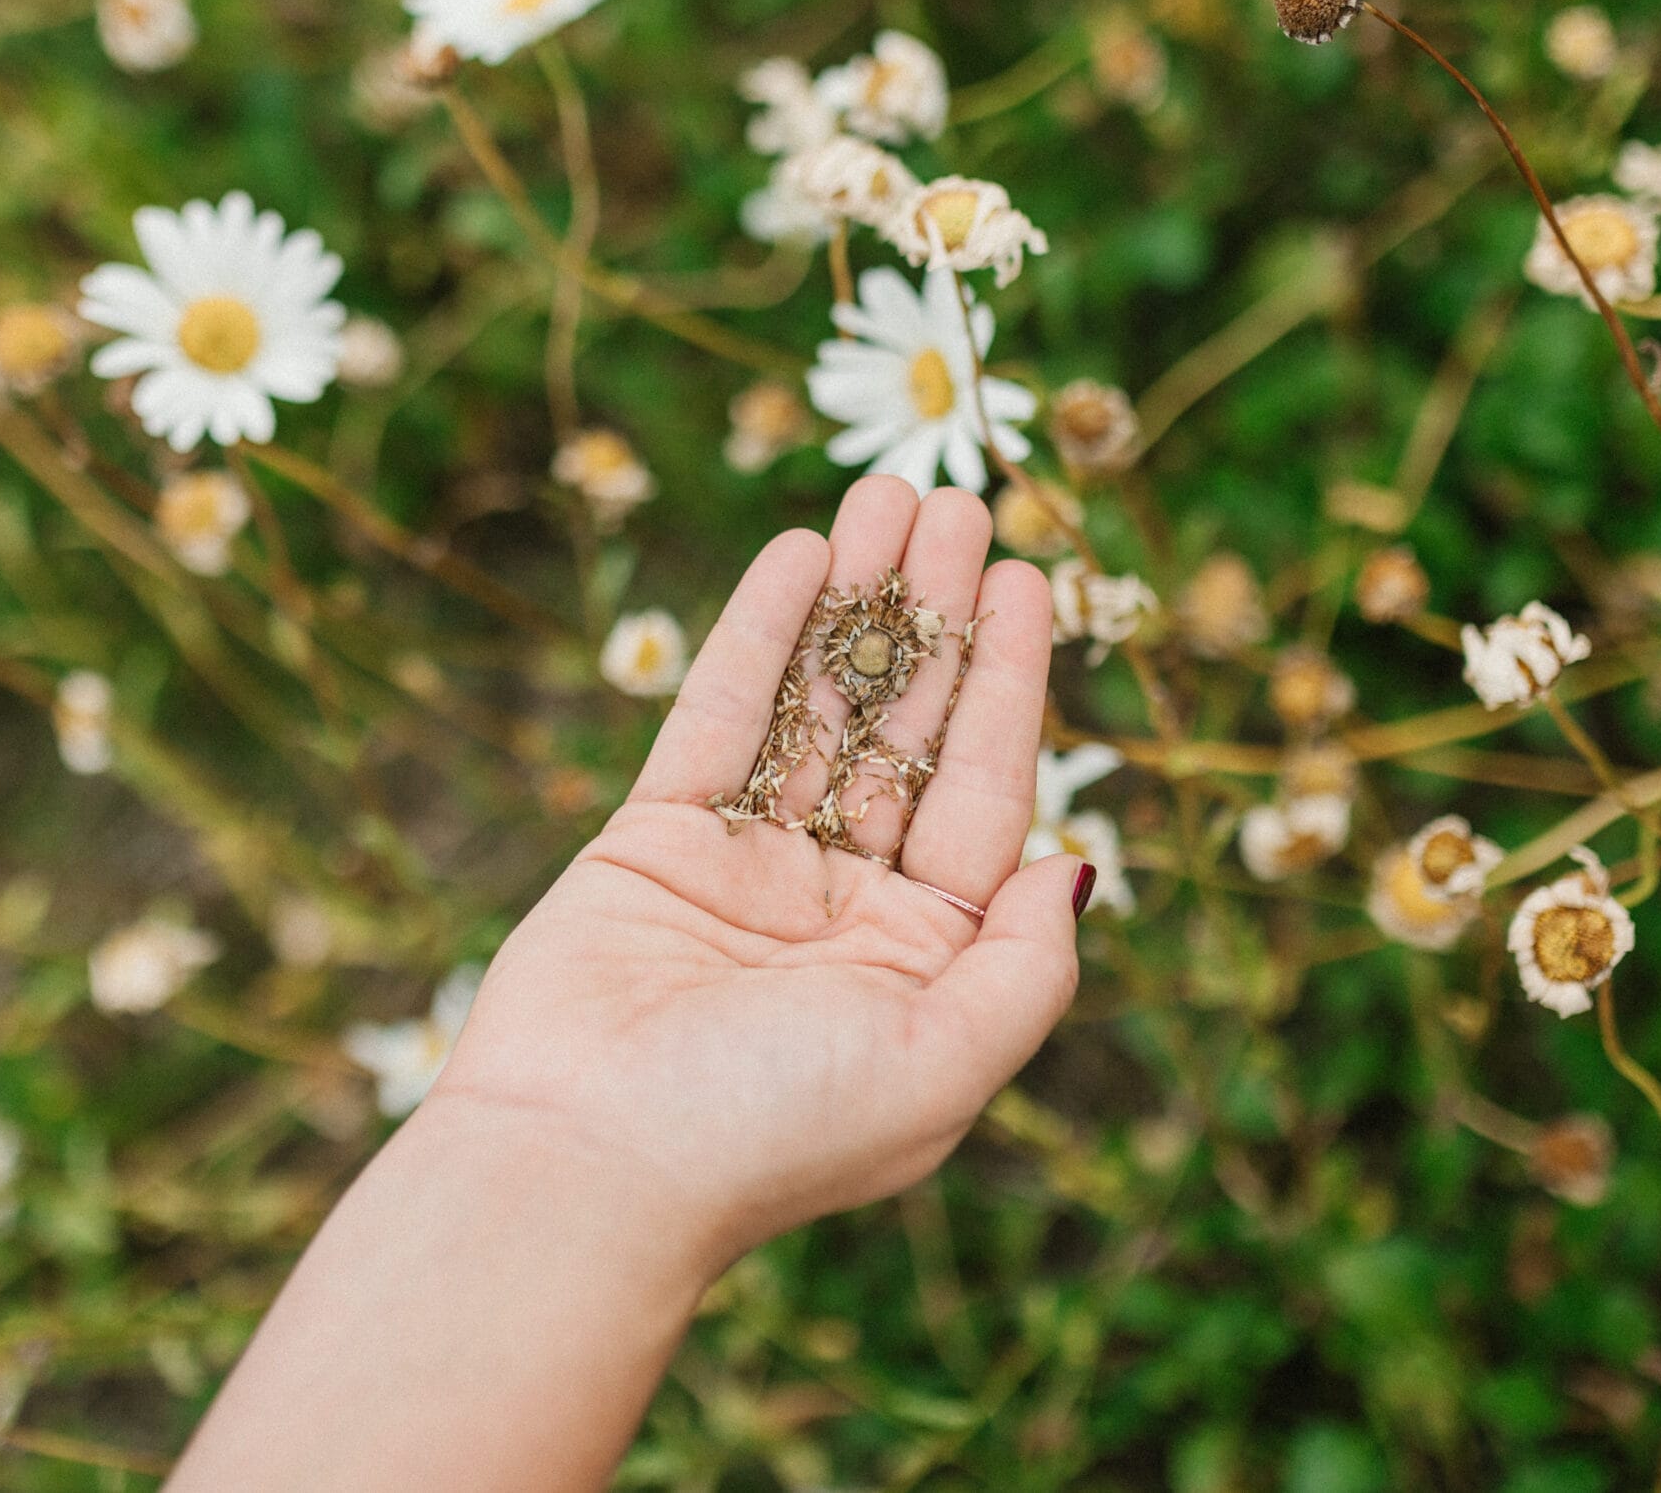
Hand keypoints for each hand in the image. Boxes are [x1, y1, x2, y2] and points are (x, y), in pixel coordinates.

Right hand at [433, 475, 1083, 1271]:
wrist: (582, 1166)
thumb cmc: (770, 1133)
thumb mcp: (944, 1063)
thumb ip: (1022, 966)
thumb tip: (1078, 865)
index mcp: (919, 963)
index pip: (984, 795)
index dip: (1009, 683)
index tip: (1031, 578)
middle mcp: (840, 909)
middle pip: (904, 732)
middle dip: (937, 618)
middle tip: (961, 503)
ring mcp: (744, 869)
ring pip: (815, 708)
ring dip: (857, 604)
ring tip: (890, 494)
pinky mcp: (651, 841)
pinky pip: (718, 719)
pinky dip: (759, 635)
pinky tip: (803, 555)